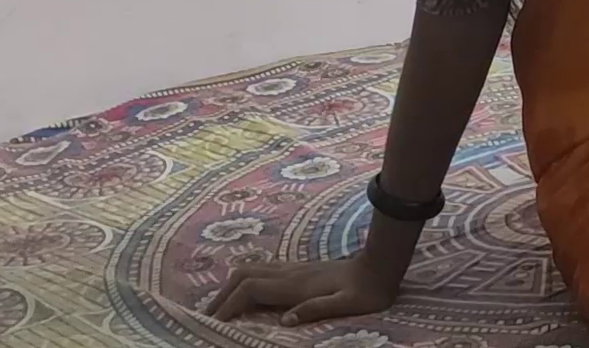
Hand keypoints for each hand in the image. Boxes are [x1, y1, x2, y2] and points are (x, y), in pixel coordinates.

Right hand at [204, 253, 396, 326]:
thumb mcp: (346, 305)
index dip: (230, 303)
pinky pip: (262, 272)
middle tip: (207, 316)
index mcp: (296, 284)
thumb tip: (285, 320)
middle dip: (222, 294)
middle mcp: (289, 273)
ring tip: (220, 307)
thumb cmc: (366, 291)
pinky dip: (244, 282)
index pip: (251, 289)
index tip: (215, 322)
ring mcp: (293, 268)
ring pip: (250, 270)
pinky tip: (245, 295)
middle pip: (243, 275)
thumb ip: (316, 309)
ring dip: (231, 286)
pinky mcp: (298, 270)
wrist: (380, 266)